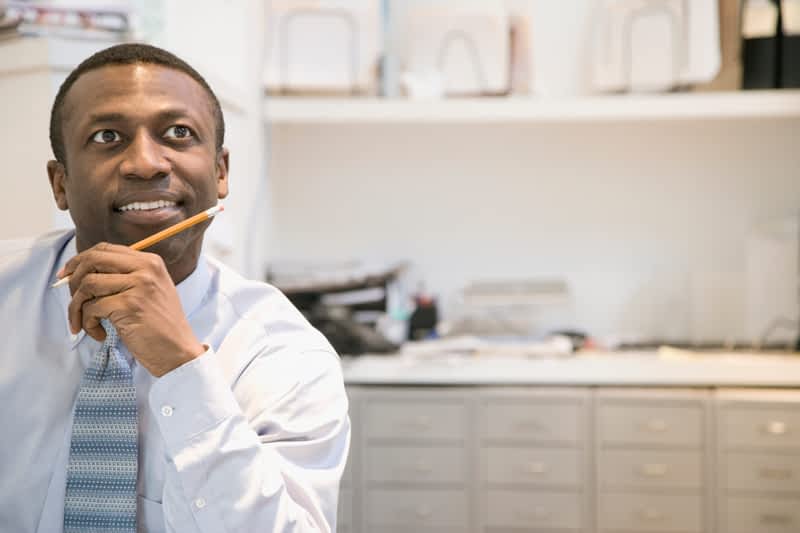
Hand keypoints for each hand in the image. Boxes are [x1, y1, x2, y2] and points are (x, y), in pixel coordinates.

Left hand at [59, 242, 205, 376]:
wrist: (178, 352)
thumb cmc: (160, 326)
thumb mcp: (150, 292)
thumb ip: (123, 277)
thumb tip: (78, 274)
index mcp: (150, 262)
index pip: (104, 249)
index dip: (79, 260)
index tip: (66, 275)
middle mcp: (146, 269)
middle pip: (92, 260)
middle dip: (73, 280)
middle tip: (72, 301)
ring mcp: (139, 285)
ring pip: (87, 284)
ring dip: (76, 307)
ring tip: (84, 323)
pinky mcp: (129, 305)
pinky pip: (91, 308)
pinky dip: (87, 323)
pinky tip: (100, 334)